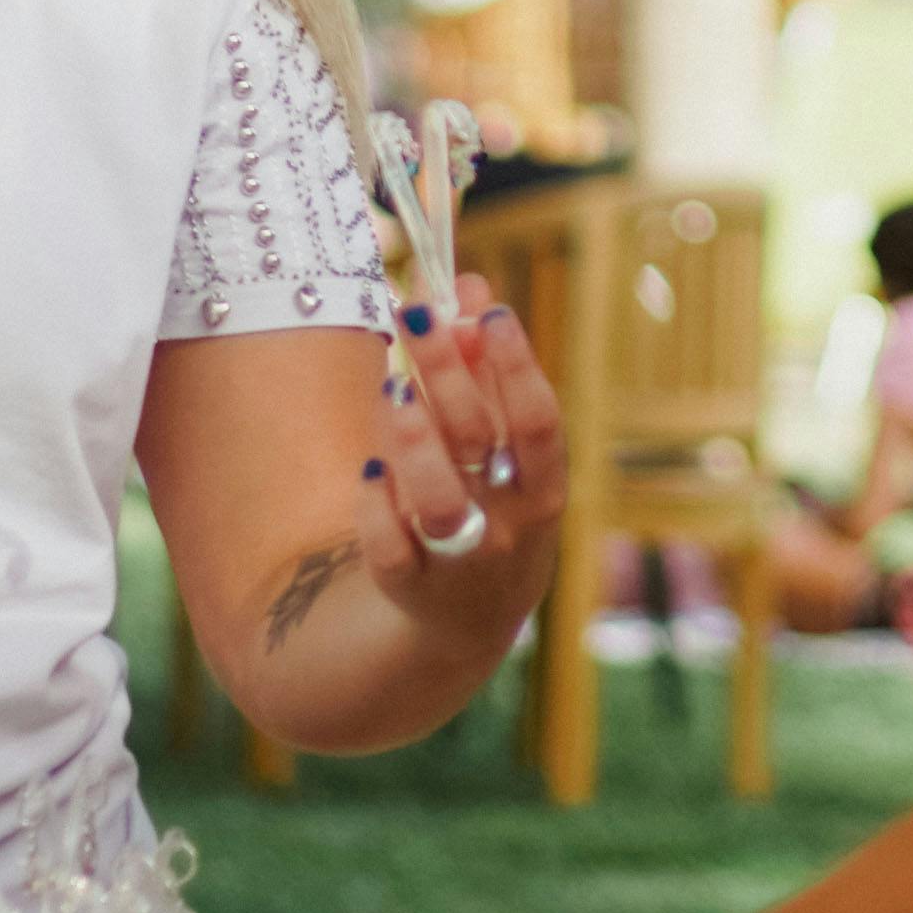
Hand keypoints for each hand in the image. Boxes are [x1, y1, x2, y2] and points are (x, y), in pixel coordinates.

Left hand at [366, 284, 571, 626]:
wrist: (465, 624)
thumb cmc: (489, 508)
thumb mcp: (503, 452)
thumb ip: (486, 373)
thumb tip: (466, 288)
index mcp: (542, 487)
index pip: (538, 421)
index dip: (515, 365)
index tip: (488, 310)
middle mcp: (509, 527)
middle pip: (479, 442)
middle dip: (448, 373)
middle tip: (418, 313)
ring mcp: (459, 561)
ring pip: (438, 500)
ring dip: (414, 440)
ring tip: (393, 386)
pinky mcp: (408, 587)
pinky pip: (389, 545)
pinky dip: (378, 502)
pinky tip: (371, 463)